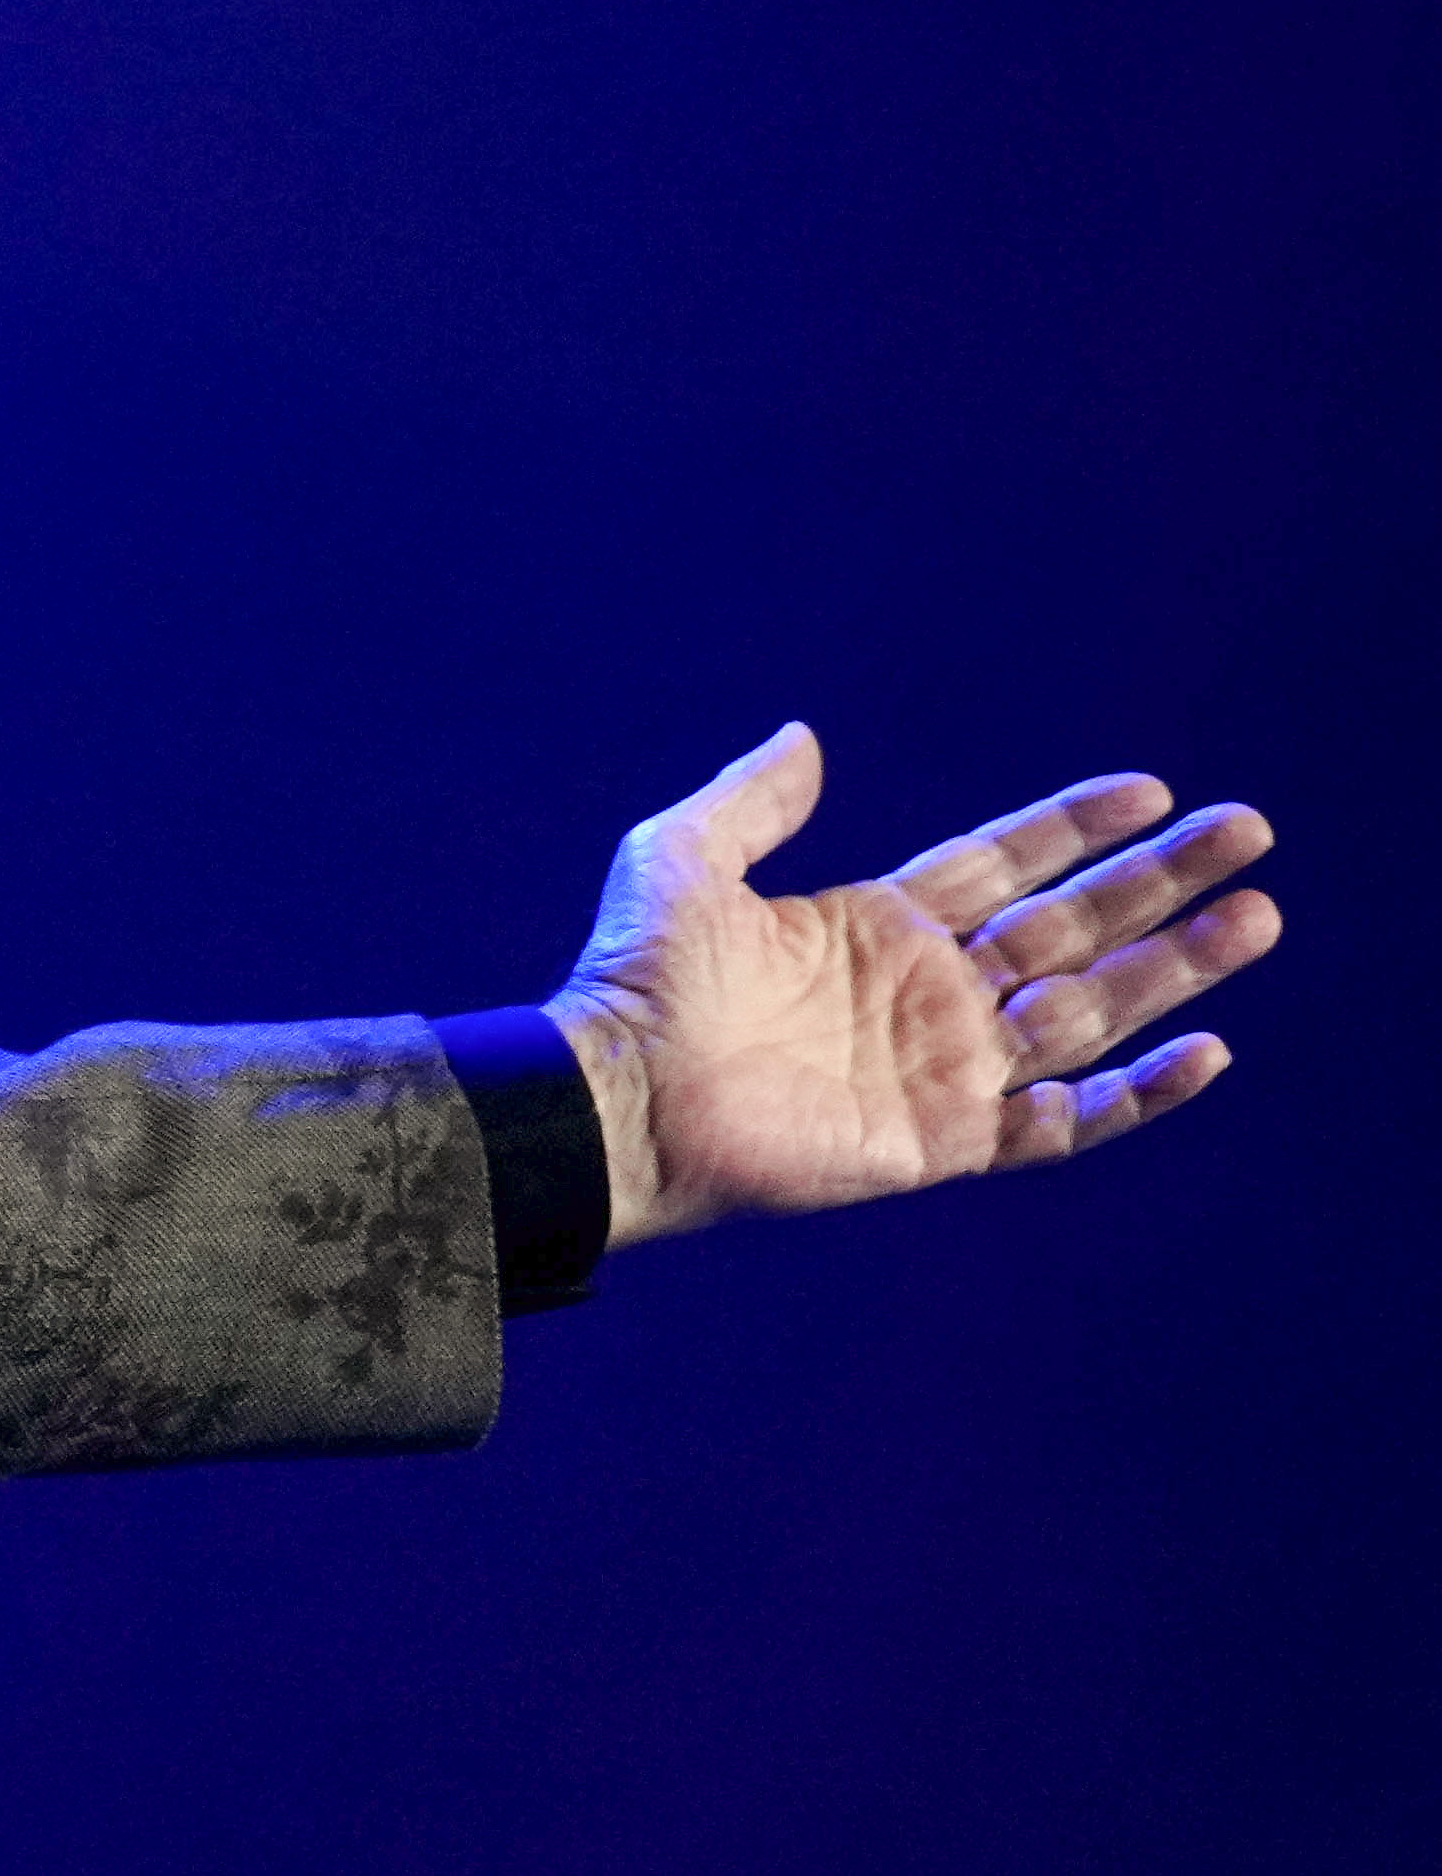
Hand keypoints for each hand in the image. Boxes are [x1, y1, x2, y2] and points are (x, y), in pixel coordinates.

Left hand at [549, 727, 1276, 1244]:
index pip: (1007, 864)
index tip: (1154, 791)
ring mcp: (941, 1067)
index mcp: (878, 924)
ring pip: (1090, 1011)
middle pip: (1073, 927)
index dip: (1077, 827)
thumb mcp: (682, 859)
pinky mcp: (943, 1139)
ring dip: (1174, 969)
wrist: (619, 1098)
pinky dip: (1136, 1096)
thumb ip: (750, 800)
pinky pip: (1063, 1122)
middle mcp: (926, 993)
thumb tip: (804, 735)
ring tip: (1256, 916)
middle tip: (1248, 836)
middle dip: (1161, 884)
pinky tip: (1204, 1053)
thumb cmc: (636, 982)